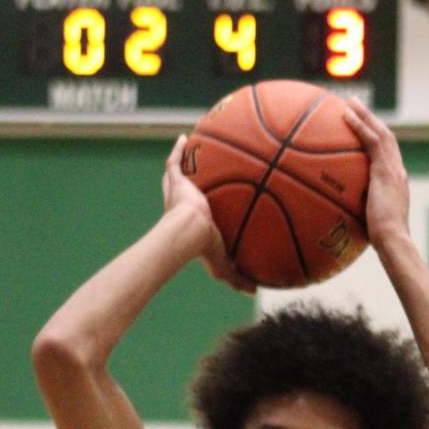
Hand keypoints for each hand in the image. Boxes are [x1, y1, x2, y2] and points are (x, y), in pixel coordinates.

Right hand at [162, 136, 254, 293]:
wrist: (190, 233)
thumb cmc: (204, 249)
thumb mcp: (225, 266)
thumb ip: (238, 277)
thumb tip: (255, 291)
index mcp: (193, 222)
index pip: (194, 212)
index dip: (197, 207)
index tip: (206, 202)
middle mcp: (183, 206)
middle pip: (183, 191)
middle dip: (187, 183)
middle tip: (198, 174)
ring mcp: (177, 192)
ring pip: (177, 175)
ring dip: (182, 163)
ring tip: (192, 147)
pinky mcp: (175, 182)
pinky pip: (174, 161)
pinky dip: (177, 149)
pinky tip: (184, 137)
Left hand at [344, 98, 411, 251]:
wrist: (393, 242)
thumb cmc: (381, 244)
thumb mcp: (369, 227)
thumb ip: (359, 218)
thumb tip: (338, 221)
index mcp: (396, 184)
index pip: (387, 156)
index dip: (376, 140)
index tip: (363, 130)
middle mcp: (398, 172)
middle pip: (386, 138)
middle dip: (371, 120)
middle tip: (355, 106)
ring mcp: (393, 170)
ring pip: (381, 133)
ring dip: (365, 115)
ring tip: (350, 102)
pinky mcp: (386, 171)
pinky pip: (372, 141)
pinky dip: (360, 126)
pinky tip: (345, 115)